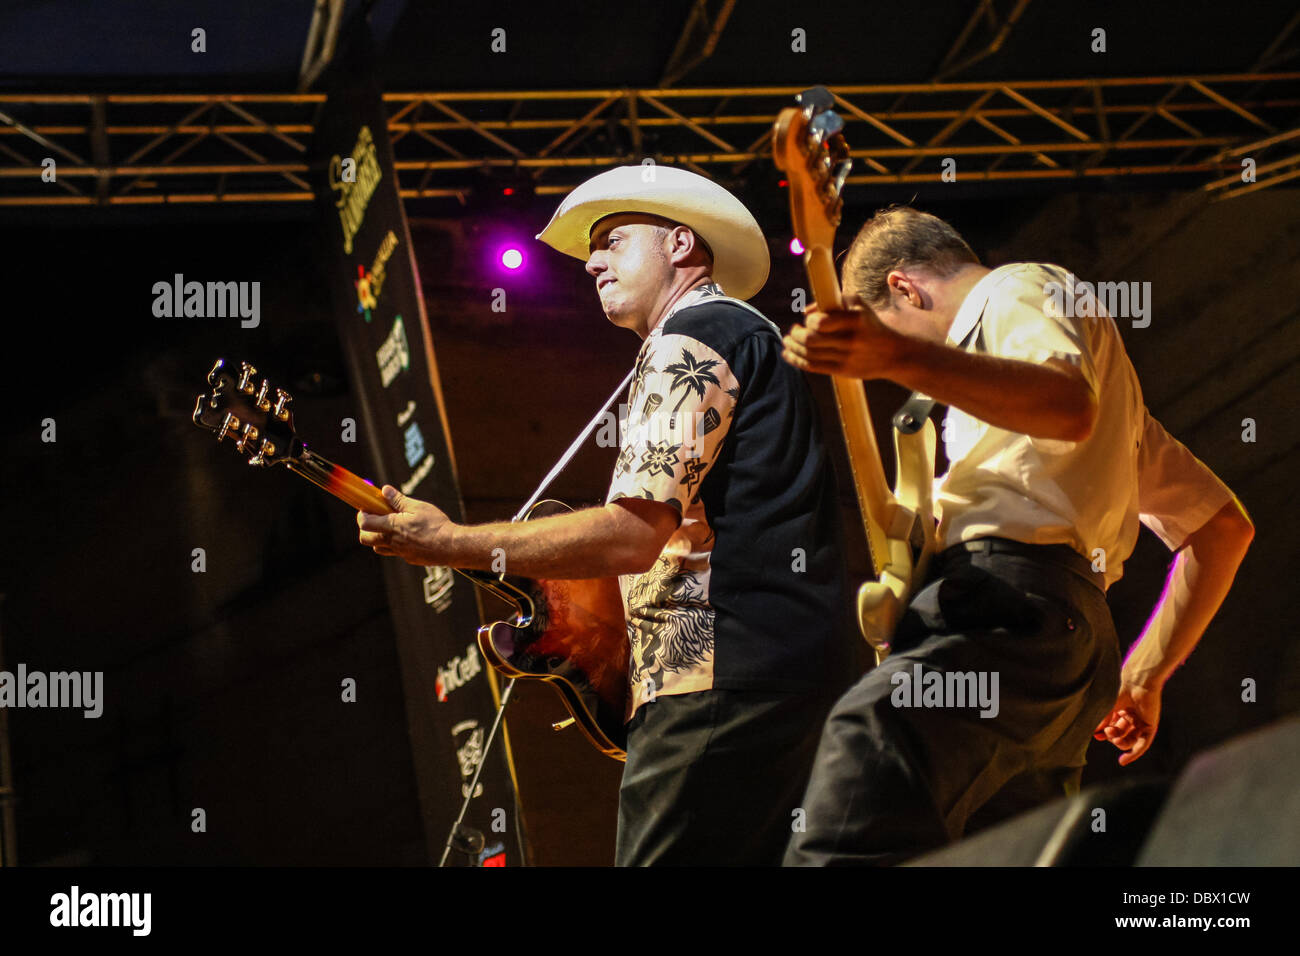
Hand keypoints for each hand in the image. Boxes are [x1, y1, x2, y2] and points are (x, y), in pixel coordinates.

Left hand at [357, 486, 456, 565]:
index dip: (362, 514)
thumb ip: (399, 500)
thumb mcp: (418, 507)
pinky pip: (394, 552)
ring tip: (392, 526)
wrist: (451, 546)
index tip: (367, 507)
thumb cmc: (436, 525)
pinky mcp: (408, 558)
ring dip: (379, 537)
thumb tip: (385, 491)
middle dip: (365, 527)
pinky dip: (395, 544)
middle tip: (375, 517)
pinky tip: (408, 536)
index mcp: (392, 527)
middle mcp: (392, 541)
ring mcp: (399, 552)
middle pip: (365, 538)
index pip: (364, 523)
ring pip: (378, 547)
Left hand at [781, 296, 904, 379]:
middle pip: (811, 341)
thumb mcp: (858, 305)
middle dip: (795, 335)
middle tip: (792, 331)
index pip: (820, 323)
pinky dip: (797, 360)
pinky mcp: (842, 371)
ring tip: (787, 341)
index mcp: (855, 321)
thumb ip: (832, 302)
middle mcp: (850, 341)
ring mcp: (846, 358)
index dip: (809, 321)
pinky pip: (813, 367)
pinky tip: (788, 354)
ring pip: (809, 355)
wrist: (893, 353)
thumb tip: (805, 312)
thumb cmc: (870, 324)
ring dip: (792, 348)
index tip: (808, 320)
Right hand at [1093, 682, 1161, 765]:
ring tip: (1115, 735)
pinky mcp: (1150, 727)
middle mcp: (1131, 717)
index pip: (1111, 727)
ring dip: (1119, 741)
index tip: (1097, 735)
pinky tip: (1123, 761)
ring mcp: (1141, 723)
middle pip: (1120, 736)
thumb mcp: (1108, 708)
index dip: (1104, 734)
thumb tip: (1095, 733)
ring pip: (1129, 741)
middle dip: (1112, 736)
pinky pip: (1142, 745)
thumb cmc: (1121, 690)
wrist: (1138, 683)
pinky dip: (1133, 754)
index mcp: (1120, 710)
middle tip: (1109, 730)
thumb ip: (1103, 721)